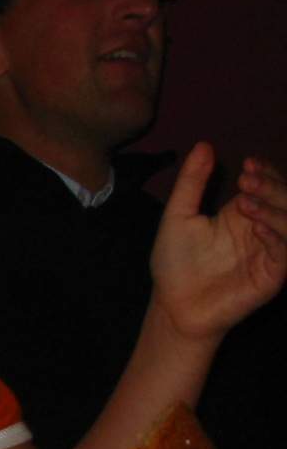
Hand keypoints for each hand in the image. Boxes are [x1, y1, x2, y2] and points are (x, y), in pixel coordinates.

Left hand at [151, 144, 286, 340]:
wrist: (173, 304)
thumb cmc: (175, 262)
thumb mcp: (178, 215)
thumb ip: (192, 182)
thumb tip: (204, 145)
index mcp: (243, 213)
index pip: (267, 185)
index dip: (264, 173)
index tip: (247, 164)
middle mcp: (262, 229)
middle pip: (285, 199)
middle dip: (271, 186)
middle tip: (247, 180)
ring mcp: (270, 251)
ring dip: (275, 208)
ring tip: (247, 202)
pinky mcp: (273, 274)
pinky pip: (285, 251)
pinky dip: (277, 236)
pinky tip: (258, 227)